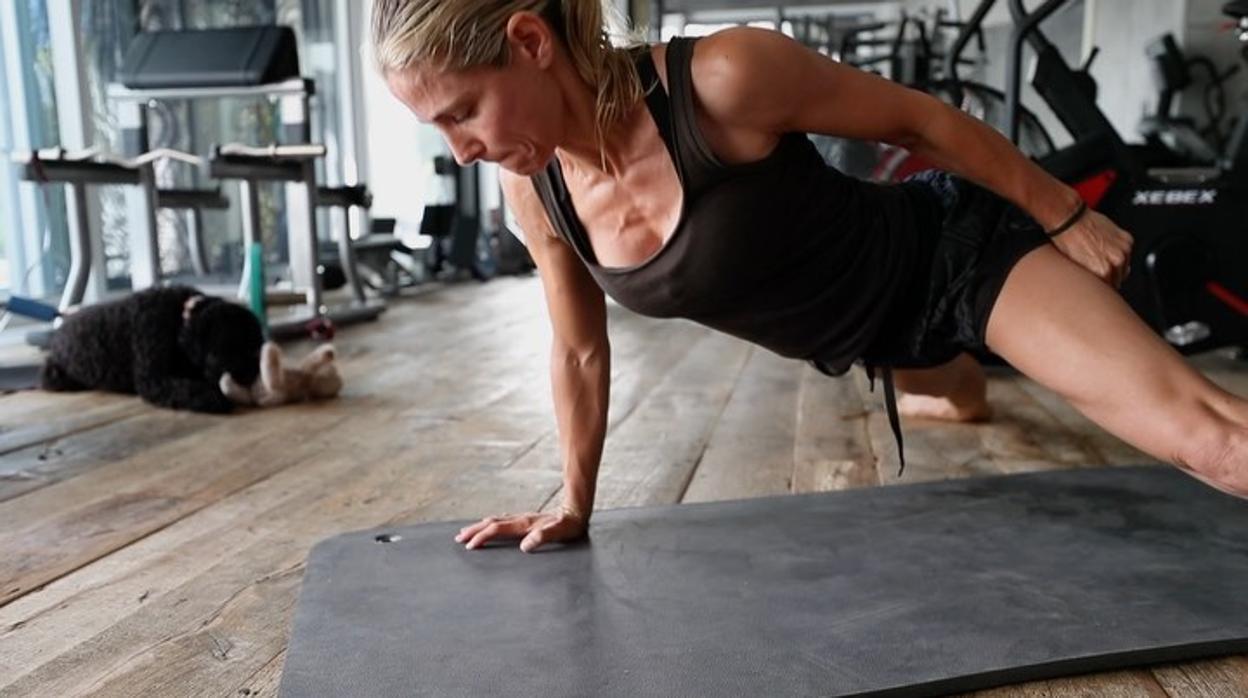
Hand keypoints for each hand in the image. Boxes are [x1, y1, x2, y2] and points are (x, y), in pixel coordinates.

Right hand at [454, 509, 587, 552]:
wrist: (577, 509)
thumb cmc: (570, 525)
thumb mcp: (559, 532)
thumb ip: (542, 537)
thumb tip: (525, 546)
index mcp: (524, 524)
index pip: (497, 530)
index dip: (482, 537)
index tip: (469, 546)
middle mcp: (521, 519)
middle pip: (491, 523)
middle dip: (474, 530)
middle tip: (458, 537)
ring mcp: (523, 518)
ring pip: (496, 521)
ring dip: (480, 526)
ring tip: (467, 531)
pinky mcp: (527, 519)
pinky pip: (503, 521)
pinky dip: (492, 523)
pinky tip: (492, 524)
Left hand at [1049, 209, 1133, 287]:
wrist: (1069, 220)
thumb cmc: (1067, 241)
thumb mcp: (1075, 268)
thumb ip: (1090, 278)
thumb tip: (1096, 284)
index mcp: (1103, 271)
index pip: (1109, 288)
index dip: (1102, 286)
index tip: (1099, 284)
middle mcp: (1116, 261)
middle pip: (1119, 278)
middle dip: (1110, 276)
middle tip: (1099, 270)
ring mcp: (1123, 249)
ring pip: (1124, 266)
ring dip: (1116, 264)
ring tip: (1101, 257)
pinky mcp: (1126, 238)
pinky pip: (1126, 251)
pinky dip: (1119, 251)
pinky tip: (1105, 247)